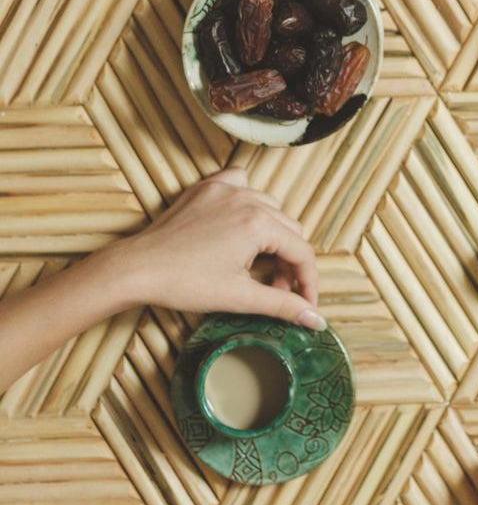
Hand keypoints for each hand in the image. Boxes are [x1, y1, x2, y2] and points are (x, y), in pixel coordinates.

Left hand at [113, 169, 323, 329]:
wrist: (135, 269)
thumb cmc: (183, 283)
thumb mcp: (239, 297)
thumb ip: (283, 305)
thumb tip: (315, 320)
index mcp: (259, 224)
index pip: (302, 251)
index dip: (308, 281)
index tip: (305, 304)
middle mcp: (248, 199)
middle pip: (290, 230)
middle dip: (288, 262)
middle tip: (275, 290)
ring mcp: (227, 189)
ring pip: (270, 208)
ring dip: (272, 234)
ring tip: (257, 262)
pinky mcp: (208, 187)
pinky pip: (242, 183)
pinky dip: (248, 200)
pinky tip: (241, 219)